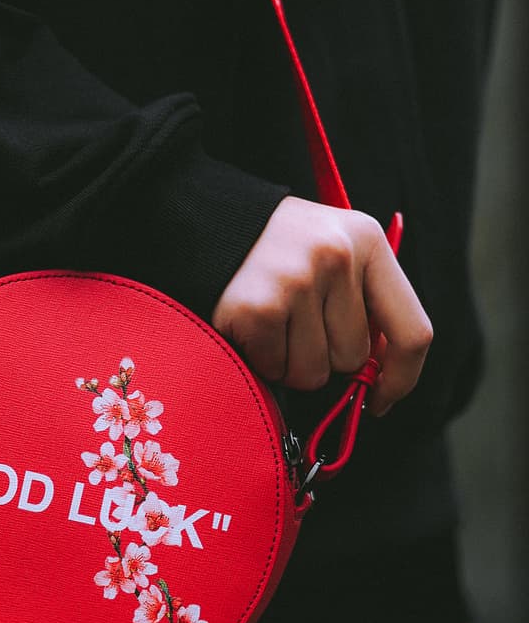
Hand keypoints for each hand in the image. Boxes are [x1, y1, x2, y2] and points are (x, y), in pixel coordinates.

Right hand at [211, 196, 432, 415]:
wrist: (210, 222)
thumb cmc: (283, 251)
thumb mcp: (337, 252)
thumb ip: (365, 304)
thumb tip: (378, 379)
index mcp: (368, 241)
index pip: (413, 331)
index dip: (401, 378)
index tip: (379, 399)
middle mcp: (337, 256)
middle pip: (354, 358)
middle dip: (325, 357)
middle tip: (297, 322)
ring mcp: (296, 281)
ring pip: (314, 372)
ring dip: (290, 362)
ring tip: (273, 321)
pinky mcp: (257, 307)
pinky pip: (274, 368)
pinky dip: (261, 358)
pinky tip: (251, 324)